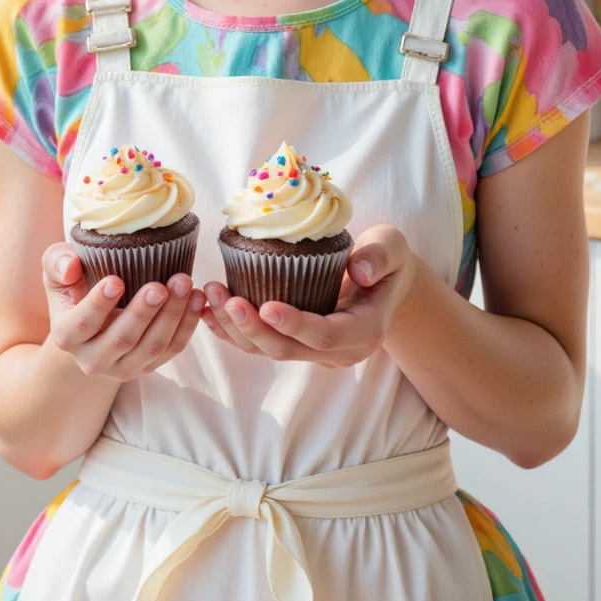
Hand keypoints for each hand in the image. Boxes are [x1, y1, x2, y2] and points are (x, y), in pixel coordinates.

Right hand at [41, 243, 205, 381]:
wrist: (88, 326)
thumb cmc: (74, 289)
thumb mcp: (57, 271)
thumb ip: (57, 262)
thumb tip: (70, 267)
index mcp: (67, 336)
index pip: (82, 324)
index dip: (98, 304)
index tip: (116, 281)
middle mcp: (92, 359)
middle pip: (122, 339)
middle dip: (144, 311)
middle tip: (161, 285)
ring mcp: (122, 367)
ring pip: (151, 347)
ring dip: (172, 316)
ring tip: (185, 285)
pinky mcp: (147, 367)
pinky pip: (171, 350)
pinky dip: (187, 325)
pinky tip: (197, 299)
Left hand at [200, 226, 417, 367]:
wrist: (383, 280)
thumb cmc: (386, 259)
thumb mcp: (393, 248)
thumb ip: (380, 257)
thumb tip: (358, 272)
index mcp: (364, 331)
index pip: (326, 336)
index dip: (295, 325)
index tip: (266, 307)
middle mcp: (337, 351)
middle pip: (288, 350)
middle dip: (254, 328)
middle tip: (228, 298)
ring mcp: (312, 352)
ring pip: (267, 350)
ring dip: (234, 328)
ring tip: (211, 295)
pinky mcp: (293, 343)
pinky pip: (257, 343)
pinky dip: (229, 330)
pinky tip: (206, 310)